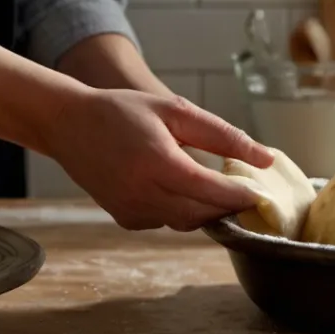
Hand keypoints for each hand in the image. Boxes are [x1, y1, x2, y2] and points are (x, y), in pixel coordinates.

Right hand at [45, 89, 273, 230]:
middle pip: (202, 214)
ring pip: (185, 222)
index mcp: (158, 163)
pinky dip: (180, 210)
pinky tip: (178, 188)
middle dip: (227, 206)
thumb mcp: (175, 110)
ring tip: (216, 187)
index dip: (241, 195)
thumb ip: (222, 135)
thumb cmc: (124, 111)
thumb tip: (265, 158)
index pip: (212, 191)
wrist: (69, 125)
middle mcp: (143, 193)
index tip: (263, 193)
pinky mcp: (125, 219)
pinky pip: (165, 222)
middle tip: (245, 191)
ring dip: (205, 209)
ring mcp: (131, 210)